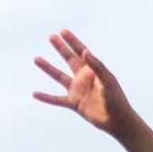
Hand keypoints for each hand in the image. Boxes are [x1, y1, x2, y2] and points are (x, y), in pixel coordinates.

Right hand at [33, 30, 152, 151]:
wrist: (117, 120)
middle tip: (51, 36)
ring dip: (48, 68)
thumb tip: (85, 51)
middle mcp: (84, 78)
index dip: (73, 42)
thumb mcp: (107, 81)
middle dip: (61, 48)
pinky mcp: (74, 103)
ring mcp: (78, 90)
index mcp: (93, 71)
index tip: (63, 31)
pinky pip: (56, 100)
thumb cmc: (116, 100)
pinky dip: (46, 97)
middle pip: (69, 60)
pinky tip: (35, 94)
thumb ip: (97, 66)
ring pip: (59, 77)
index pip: (81, 53)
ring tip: (36, 58)